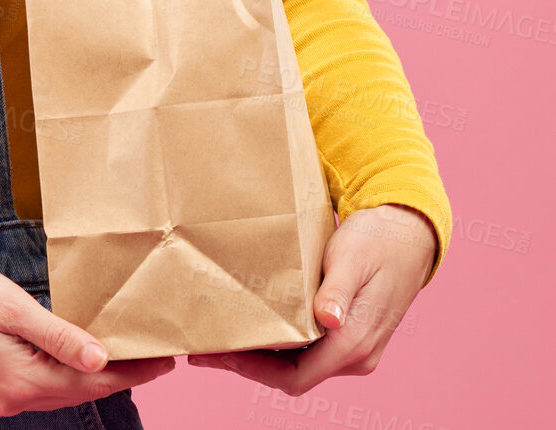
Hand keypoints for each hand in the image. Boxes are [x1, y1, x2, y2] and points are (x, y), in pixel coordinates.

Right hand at [0, 260, 174, 417]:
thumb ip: (57, 335)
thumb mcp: (9, 307)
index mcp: (21, 380)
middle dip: (117, 376)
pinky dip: (64, 375)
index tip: (164, 361)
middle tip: (154, 357)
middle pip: (77, 393)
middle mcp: (12, 400)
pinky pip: (39, 387)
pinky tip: (76, 359)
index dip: (130, 372)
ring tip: (124, 357)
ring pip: (59, 392)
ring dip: (91, 377)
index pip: (90, 383)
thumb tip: (100, 359)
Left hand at [187, 203, 438, 393]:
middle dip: (247, 365)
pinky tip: (254, 325)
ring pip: (299, 364)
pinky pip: (308, 350)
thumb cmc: (378, 242)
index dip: (252, 370)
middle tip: (204, 347)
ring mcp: (354, 347)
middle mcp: (356, 355)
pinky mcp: (348, 333)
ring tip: (221, 336)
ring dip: (260, 356)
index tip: (217, 353)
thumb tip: (327, 320)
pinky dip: (278, 345)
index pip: (296, 376)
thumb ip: (338, 290)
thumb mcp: (353, 259)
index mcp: (355, 342)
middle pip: (292, 375)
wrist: (407, 235)